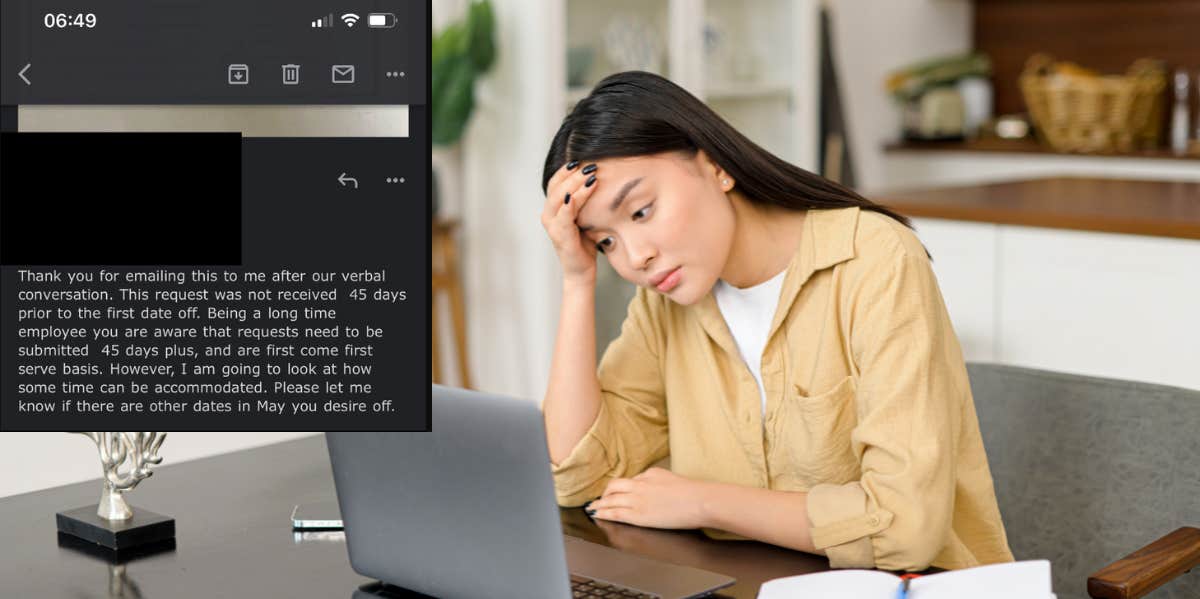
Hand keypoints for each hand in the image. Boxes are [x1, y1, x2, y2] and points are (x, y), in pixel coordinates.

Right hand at [540, 160, 601, 283]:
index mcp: (553, 209)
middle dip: (573, 174)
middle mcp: (548, 215)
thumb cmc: (585, 243)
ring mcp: (552, 226)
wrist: (581, 270)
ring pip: (560, 198)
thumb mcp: (585, 217)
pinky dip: (572, 202)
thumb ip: (585, 201)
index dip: (566, 170)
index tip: (582, 159)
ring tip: (592, 176)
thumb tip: (598, 178)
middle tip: (590, 165)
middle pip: (556, 187)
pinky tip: (584, 192)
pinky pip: (565, 215)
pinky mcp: (560, 236)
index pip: (555, 182)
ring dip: (576, 185)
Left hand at [587, 467, 709, 529]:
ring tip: (593, 508)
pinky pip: (614, 512)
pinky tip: (597, 514)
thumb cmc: (694, 493)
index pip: (631, 480)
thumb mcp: (674, 479)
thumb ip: (660, 482)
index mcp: (651, 474)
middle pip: (615, 485)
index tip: (617, 491)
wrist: (700, 501)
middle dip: (606, 493)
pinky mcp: (637, 514)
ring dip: (600, 503)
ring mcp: (637, 499)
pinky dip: (603, 513)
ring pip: (611, 499)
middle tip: (600, 499)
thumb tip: (656, 489)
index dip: (622, 488)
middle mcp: (640, 484)